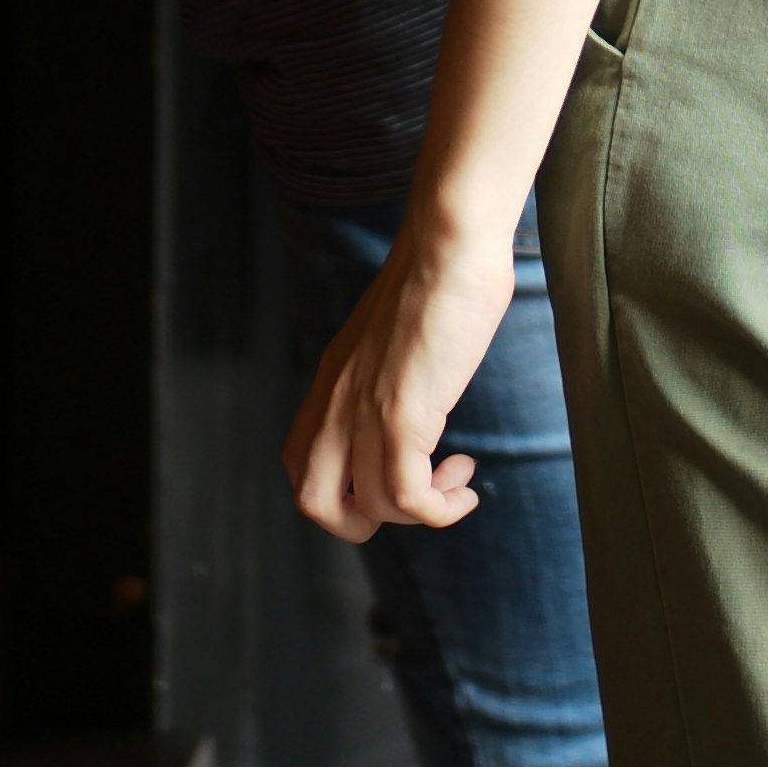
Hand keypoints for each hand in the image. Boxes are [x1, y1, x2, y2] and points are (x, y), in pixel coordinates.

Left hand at [284, 226, 509, 542]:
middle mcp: (336, 403)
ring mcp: (365, 411)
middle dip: (362, 523)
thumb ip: (387, 372)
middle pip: (312, 502)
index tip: (394, 471)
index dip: (341, 490)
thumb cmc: (439, 277)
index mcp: (331, 384)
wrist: (450, 243)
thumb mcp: (395, 337)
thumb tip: (415, 392)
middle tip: (413, 499)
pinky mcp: (401, 414)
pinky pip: (409, 498)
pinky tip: (467, 482)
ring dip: (423, 512)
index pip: (299, 464)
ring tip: (459, 479)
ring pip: (371, 509)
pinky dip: (442, 509)